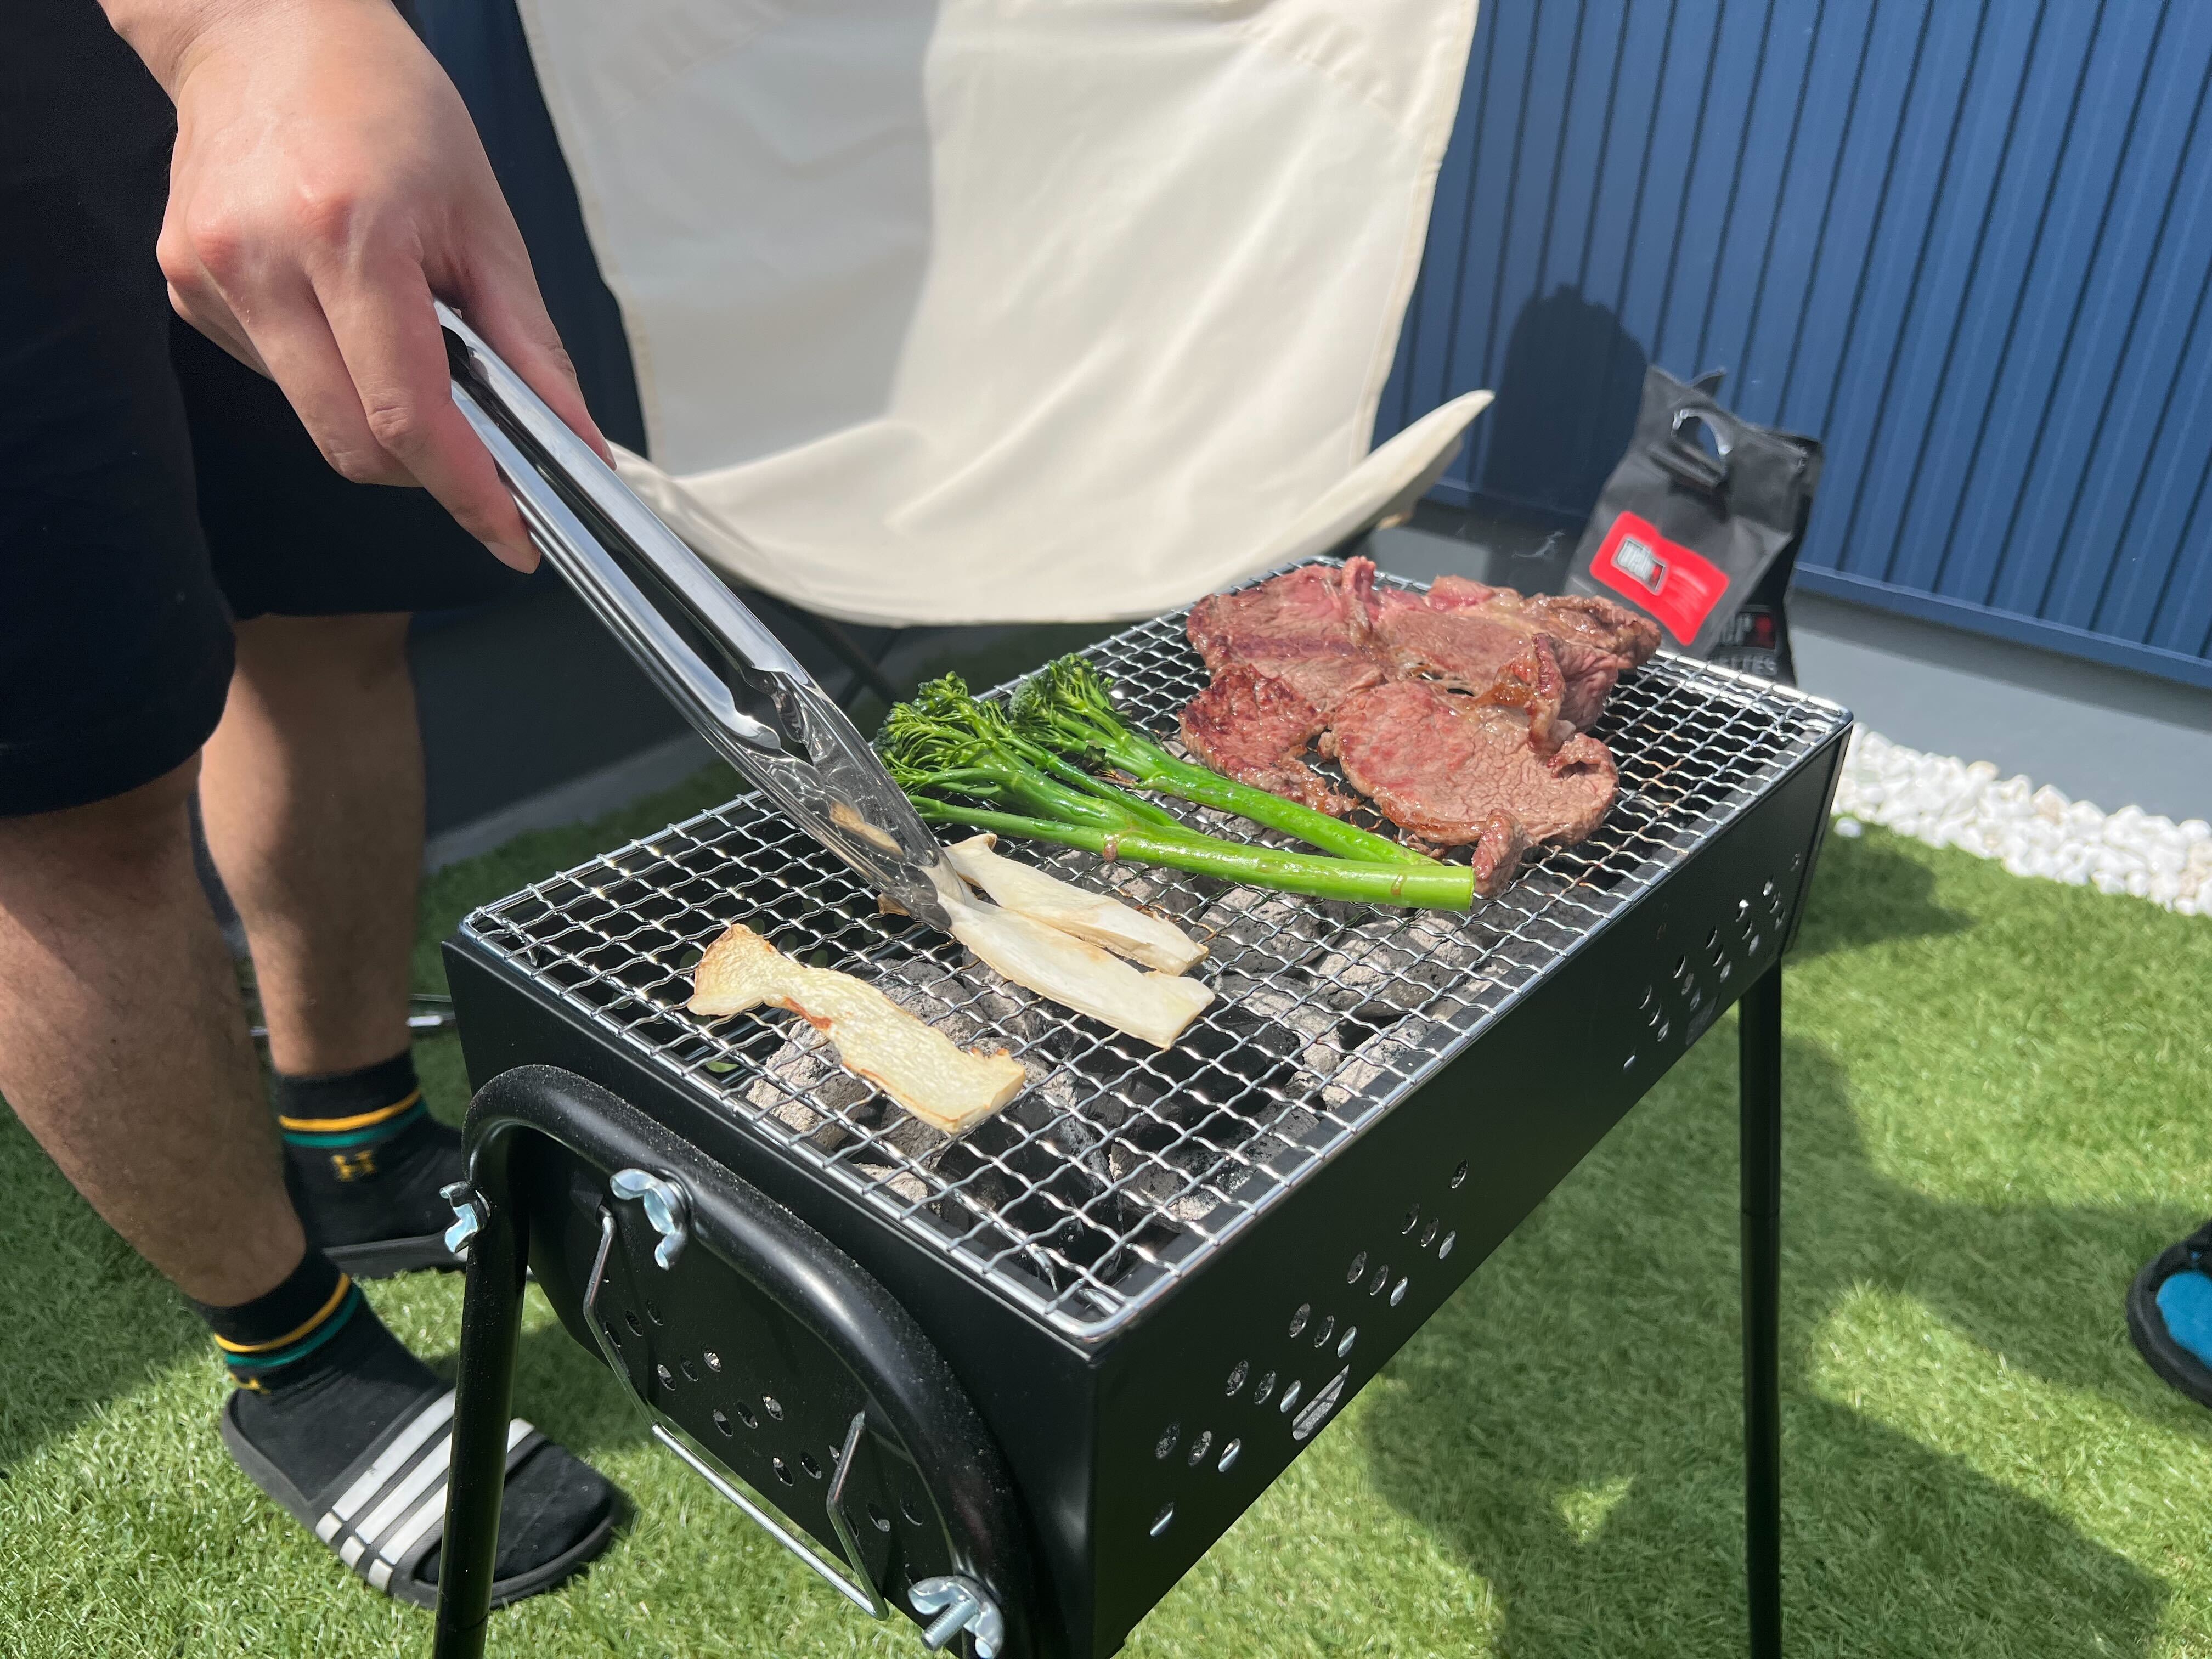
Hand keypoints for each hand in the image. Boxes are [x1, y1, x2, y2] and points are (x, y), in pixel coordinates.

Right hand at [105, 0, 606, 568]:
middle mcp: (264, 261)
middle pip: (354, 442)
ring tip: (408, 340)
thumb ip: (530, 347)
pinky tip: (342, 306)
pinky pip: (279, 377)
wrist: (265, 28)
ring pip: (315, 419)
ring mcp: (214, 278)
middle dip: (429, 471)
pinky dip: (331, 371)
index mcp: (347, 235)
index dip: (468, 493)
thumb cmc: (383, 104)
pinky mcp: (188, 286)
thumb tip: (573, 444)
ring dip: (380, 419)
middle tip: (480, 450)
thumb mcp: (485, 220)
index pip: (408, 414)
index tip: (513, 538)